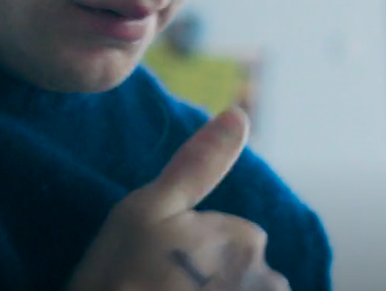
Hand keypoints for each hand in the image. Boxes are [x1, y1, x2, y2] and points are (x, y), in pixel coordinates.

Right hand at [67, 108, 289, 290]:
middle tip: (159, 290)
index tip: (158, 264)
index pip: (234, 238)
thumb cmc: (119, 276)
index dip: (192, 251)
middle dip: (211, 283)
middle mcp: (266, 280)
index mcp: (245, 239)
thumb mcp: (146, 208)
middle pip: (244, 275)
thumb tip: (239, 112)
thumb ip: (198, 164)